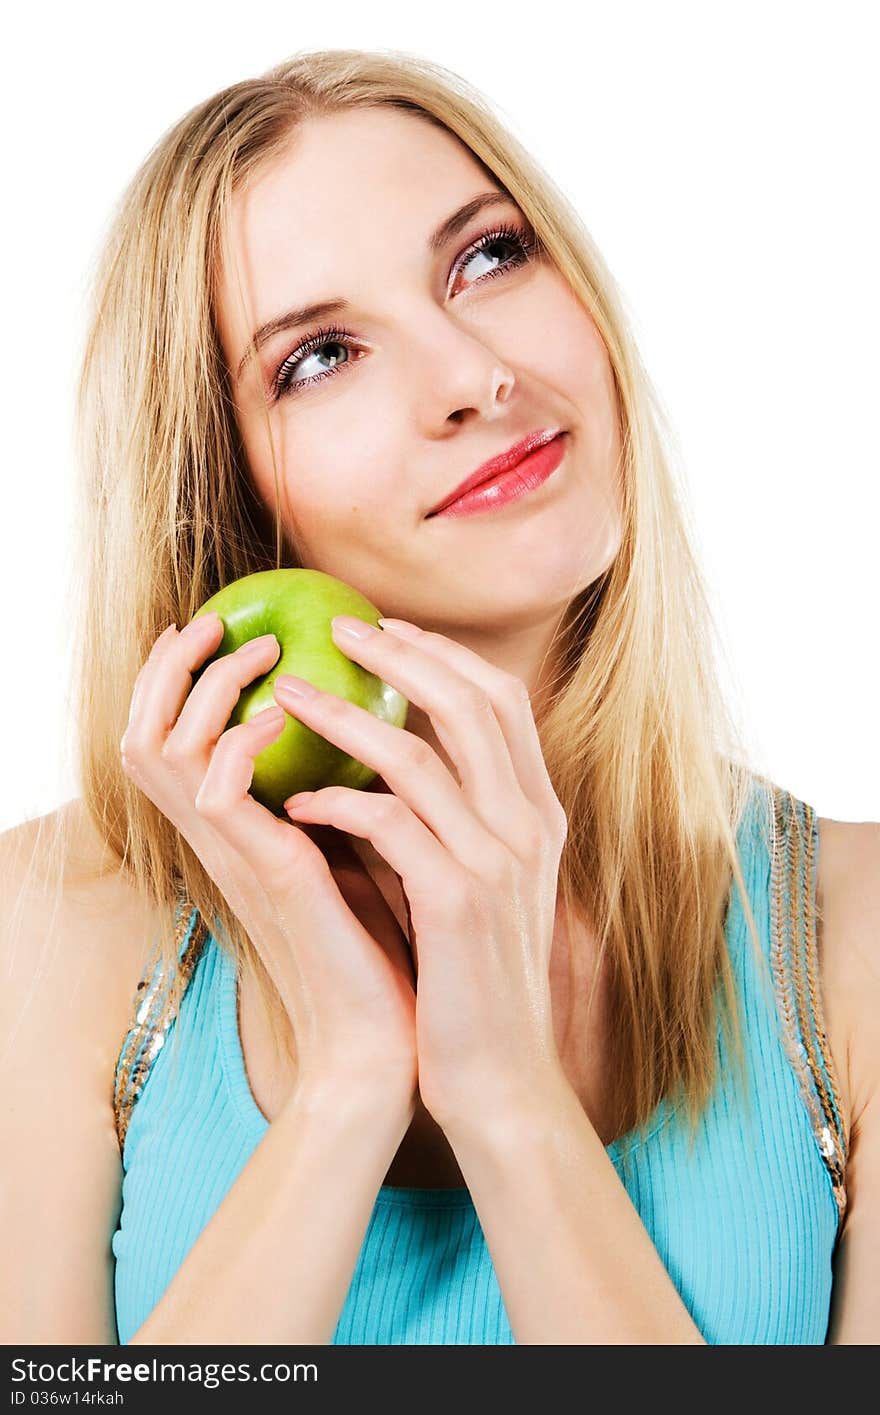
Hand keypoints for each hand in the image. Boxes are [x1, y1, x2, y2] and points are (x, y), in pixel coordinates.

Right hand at [119, 614, 417, 1107]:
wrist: (390, 1037)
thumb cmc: (383, 944)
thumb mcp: (357, 848)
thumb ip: (342, 791)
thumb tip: (373, 721)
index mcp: (240, 831)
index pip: (170, 738)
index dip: (176, 679)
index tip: (218, 627)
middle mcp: (225, 840)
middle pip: (142, 733)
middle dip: (170, 668)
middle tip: (222, 624)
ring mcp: (239, 858)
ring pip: (162, 750)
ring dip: (206, 689)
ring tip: (266, 656)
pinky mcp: (269, 877)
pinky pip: (217, 795)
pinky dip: (239, 745)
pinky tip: (284, 723)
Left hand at [273, 614, 569, 1132]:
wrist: (501, 1077)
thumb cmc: (472, 980)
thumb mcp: (481, 884)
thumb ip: (458, 819)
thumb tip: (400, 757)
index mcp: (539, 815)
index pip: (502, 702)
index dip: (444, 654)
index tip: (388, 629)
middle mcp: (530, 826)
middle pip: (470, 703)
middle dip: (400, 656)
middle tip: (338, 628)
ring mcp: (499, 862)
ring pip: (422, 754)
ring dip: (346, 715)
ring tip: (289, 693)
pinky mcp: (459, 902)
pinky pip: (389, 823)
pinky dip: (338, 801)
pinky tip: (298, 800)